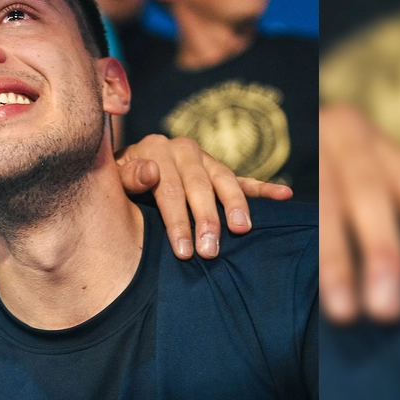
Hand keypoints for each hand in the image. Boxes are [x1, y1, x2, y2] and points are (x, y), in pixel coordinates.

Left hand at [116, 134, 292, 259]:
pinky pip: (244, 178)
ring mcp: (204, 159)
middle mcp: (183, 149)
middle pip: (200, 186)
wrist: (120, 170)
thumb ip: (128, 176)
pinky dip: (264, 188)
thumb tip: (151, 172)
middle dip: (207, 220)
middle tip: (211, 250)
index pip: (170, 189)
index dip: (177, 221)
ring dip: (236, 205)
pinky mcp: (218, 170)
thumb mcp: (114, 178)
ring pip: (224, 180)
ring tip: (242, 229)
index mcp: (156, 149)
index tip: (183, 251)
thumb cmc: (117, 183)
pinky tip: (285, 195)